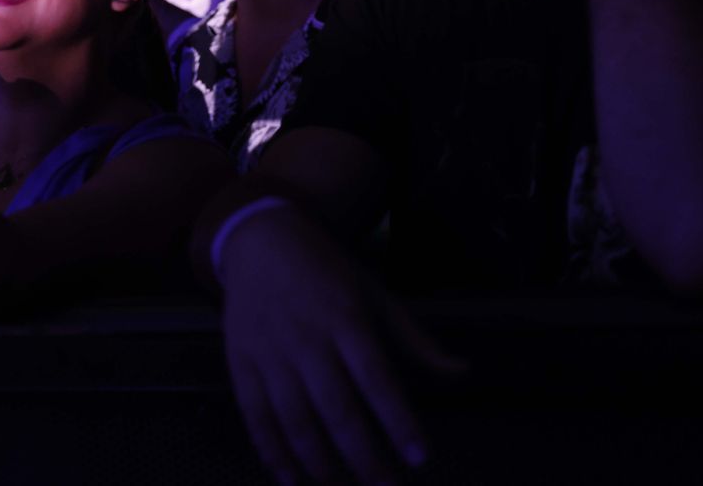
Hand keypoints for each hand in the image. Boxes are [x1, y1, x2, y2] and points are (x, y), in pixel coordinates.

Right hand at [218, 206, 462, 484]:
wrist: (258, 239)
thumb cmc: (323, 270)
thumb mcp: (373, 293)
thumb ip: (414, 339)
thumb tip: (462, 371)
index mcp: (344, 318)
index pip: (376, 378)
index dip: (398, 420)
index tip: (418, 457)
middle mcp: (307, 339)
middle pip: (336, 407)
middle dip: (363, 456)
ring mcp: (269, 352)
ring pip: (294, 418)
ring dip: (318, 462)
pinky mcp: (240, 362)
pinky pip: (254, 415)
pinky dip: (270, 451)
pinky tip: (289, 478)